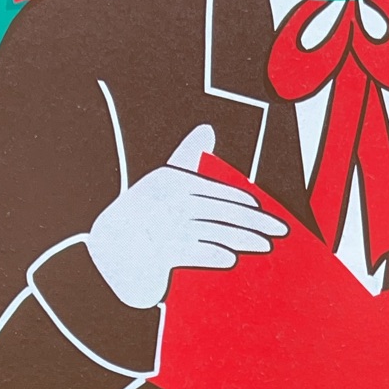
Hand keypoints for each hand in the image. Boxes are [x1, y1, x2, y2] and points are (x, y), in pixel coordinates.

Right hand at [86, 123, 286, 308]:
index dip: (244, 202)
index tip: (266, 212)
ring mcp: (163, 226)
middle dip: (254, 222)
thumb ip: (187, 156)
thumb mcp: (163, 181)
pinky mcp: (158, 251)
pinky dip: (213, 254)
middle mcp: (167, 200)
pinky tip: (231, 259)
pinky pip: (193, 251)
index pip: (217, 191)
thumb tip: (207, 128)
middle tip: (280, 230)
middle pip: (221, 211)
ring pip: (213, 231)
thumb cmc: (143, 215)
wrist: (108, 251)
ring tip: (265, 246)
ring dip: (242, 239)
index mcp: (171, 180)